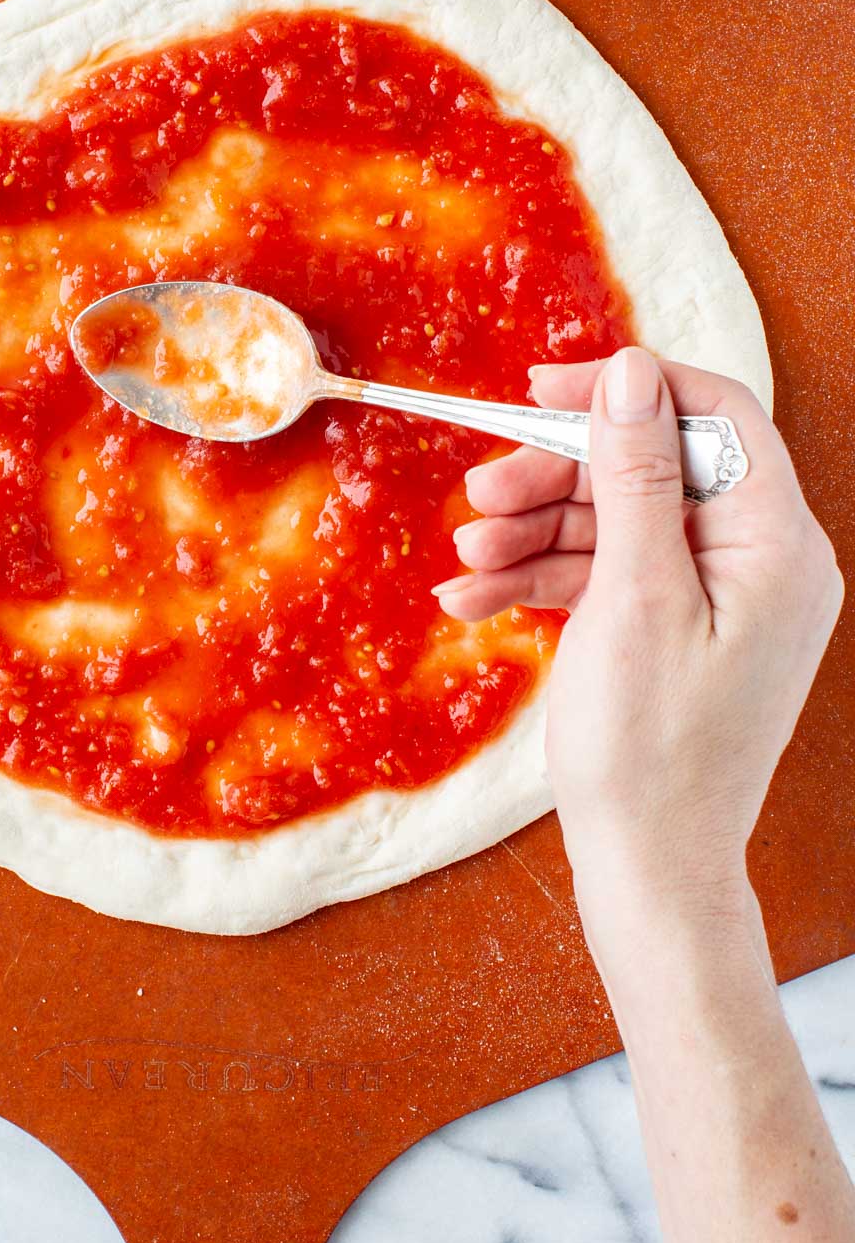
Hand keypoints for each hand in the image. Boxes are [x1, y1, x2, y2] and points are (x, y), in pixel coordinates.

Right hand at [433, 348, 842, 930]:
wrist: (651, 871)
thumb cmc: (651, 751)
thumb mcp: (635, 598)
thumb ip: (637, 476)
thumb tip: (634, 371)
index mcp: (777, 544)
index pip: (714, 415)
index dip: (626, 390)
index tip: (540, 389)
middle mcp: (760, 561)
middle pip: (652, 468)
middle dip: (557, 477)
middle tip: (479, 495)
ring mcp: (719, 597)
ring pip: (620, 521)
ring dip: (534, 532)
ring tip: (465, 560)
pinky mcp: (679, 628)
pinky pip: (611, 574)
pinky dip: (544, 578)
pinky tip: (474, 597)